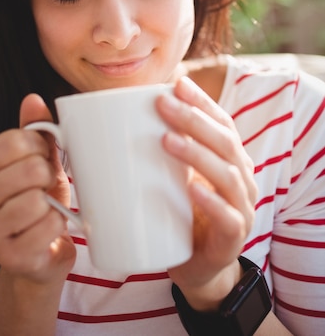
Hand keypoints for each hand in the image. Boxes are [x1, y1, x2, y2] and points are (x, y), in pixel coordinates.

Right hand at [0, 94, 75, 284]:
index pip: (13, 140)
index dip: (40, 145)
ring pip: (36, 201)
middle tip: (46, 185)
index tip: (44, 155)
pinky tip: (50, 226)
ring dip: (52, 203)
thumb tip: (32, 99)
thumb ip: (35, 130)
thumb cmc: (38, 199)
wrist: (40, 252)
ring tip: (47, 207)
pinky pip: (45, 227)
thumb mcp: (37, 160)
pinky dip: (57, 224)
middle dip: (48, 176)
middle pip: (29, 169)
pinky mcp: (6, 257)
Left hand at [156, 77, 257, 309]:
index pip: (222, 122)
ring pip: (227, 175)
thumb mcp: (173, 177)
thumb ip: (160, 151)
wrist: (198, 266)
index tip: (177, 83)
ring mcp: (242, 208)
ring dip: (197, 154)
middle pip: (225, 142)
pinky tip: (193, 188)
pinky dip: (211, 202)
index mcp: (230, 158)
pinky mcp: (233, 238)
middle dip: (193, 120)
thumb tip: (108, 121)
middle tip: (162, 105)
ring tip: (168, 140)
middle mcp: (242, 178)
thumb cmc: (183, 213)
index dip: (202, 102)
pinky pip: (228, 217)